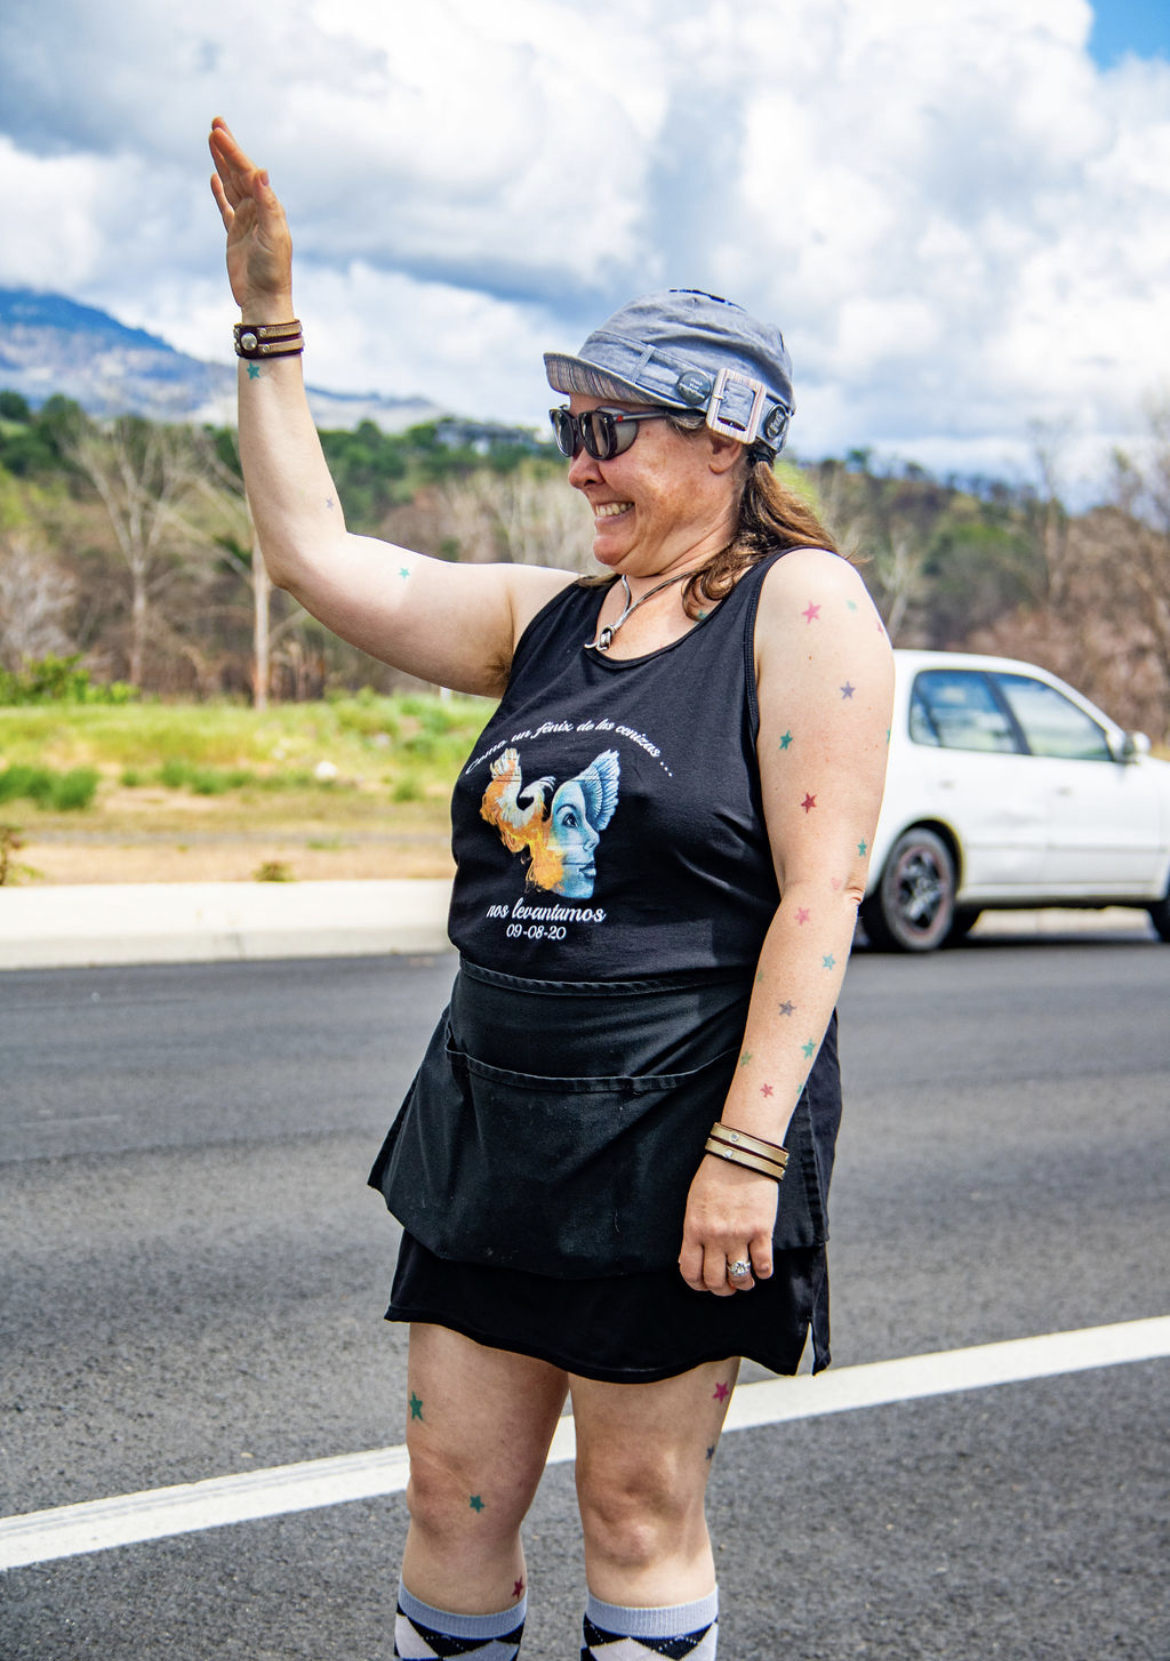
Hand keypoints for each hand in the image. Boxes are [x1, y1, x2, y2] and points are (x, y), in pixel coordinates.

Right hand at [208, 117, 294, 316]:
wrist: (264, 300)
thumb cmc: (272, 271)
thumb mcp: (272, 235)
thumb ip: (266, 203)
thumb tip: (261, 171)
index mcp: (269, 207)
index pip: (248, 172)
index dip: (233, 151)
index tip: (218, 132)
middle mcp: (258, 210)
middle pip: (239, 173)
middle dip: (227, 149)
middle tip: (215, 124)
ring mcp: (246, 222)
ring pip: (230, 186)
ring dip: (222, 164)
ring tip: (212, 141)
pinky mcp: (235, 236)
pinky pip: (225, 208)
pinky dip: (219, 193)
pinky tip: (213, 178)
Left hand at [678, 1155, 777, 1295]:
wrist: (741, 1154)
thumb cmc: (715, 1177)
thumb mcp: (693, 1204)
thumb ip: (693, 1232)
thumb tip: (690, 1259)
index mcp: (694, 1229)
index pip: (690, 1272)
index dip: (698, 1285)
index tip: (706, 1285)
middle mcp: (714, 1236)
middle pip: (716, 1280)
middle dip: (722, 1289)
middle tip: (728, 1285)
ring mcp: (738, 1235)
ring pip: (740, 1278)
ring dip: (743, 1284)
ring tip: (746, 1279)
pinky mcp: (761, 1230)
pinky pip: (763, 1265)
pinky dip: (763, 1272)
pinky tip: (762, 1266)